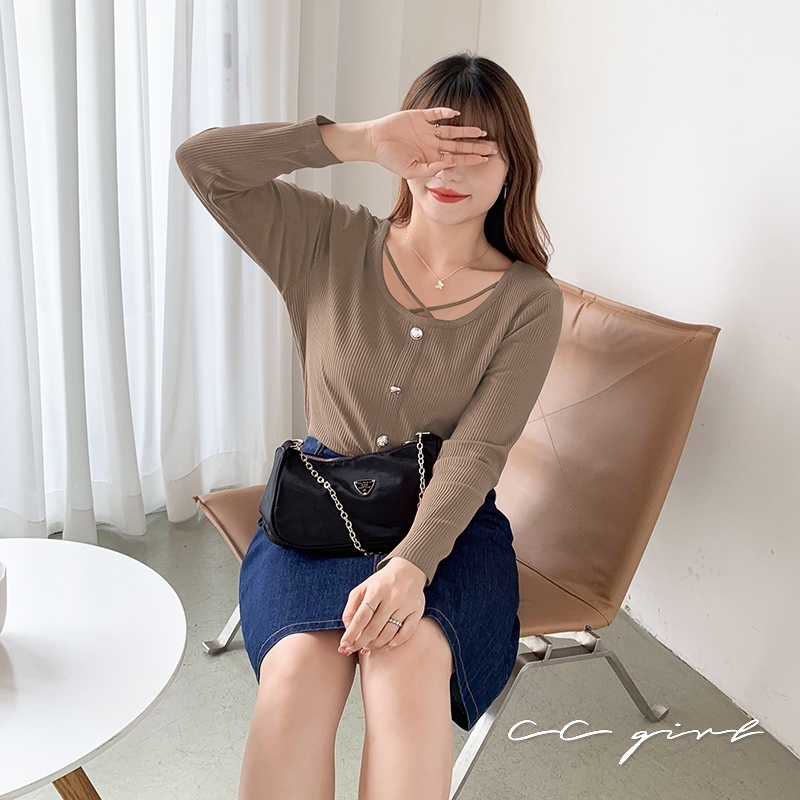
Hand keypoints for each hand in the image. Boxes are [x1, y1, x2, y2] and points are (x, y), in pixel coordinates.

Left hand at [338, 557, 426, 655]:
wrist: (408, 570)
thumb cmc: (381, 582)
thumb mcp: (363, 587)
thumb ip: (352, 607)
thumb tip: (348, 628)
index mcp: (376, 590)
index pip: (361, 616)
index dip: (352, 633)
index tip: (344, 646)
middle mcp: (392, 597)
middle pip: (374, 627)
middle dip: (361, 642)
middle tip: (354, 650)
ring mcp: (406, 604)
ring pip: (389, 632)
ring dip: (376, 644)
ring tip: (367, 648)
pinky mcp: (417, 610)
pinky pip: (408, 632)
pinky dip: (397, 642)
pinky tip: (388, 646)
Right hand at [364, 107, 493, 180]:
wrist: (374, 142)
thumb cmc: (389, 159)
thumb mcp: (410, 170)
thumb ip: (429, 170)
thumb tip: (448, 167)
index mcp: (431, 157)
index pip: (456, 159)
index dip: (470, 159)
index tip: (485, 160)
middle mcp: (432, 144)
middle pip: (458, 145)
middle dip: (474, 146)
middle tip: (492, 147)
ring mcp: (428, 130)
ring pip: (452, 130)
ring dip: (466, 131)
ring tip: (482, 131)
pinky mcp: (420, 117)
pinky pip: (436, 114)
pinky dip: (445, 113)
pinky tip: (456, 114)